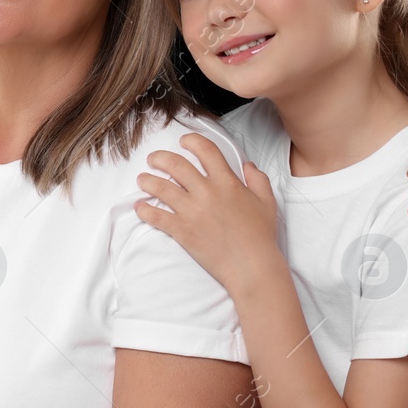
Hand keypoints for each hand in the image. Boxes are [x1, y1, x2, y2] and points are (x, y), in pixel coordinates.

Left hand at [134, 133, 279, 289]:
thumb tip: (248, 165)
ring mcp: (192, 211)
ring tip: (142, 179)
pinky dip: (144, 210)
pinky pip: (156, 216)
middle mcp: (207, 192)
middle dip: (160, 158)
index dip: (192, 141)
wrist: (252, 266)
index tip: (183, 141)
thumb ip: (258, 180)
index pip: (206, 150)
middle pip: (176, 165)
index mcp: (227, 182)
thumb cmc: (261, 236)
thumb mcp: (267, 202)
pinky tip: (140, 207)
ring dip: (147, 181)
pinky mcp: (182, 230)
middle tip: (153, 159)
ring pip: (160, 187)